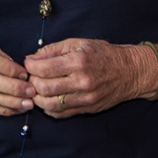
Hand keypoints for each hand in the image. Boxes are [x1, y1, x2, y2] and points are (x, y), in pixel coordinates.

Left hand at [24, 39, 139, 118]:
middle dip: (32, 83)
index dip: (30, 67)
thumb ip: (54, 49)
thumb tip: (33, 58)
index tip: (28, 63)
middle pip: (44, 88)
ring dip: (38, 98)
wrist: (129, 71)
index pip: (44, 69)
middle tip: (31, 77)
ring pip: (50, 105)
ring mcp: (84, 98)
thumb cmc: (103, 54)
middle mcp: (81, 82)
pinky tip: (47, 99)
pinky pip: (61, 114)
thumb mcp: (78, 43)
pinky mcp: (86, 109)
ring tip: (36, 89)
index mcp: (78, 62)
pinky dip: (49, 108)